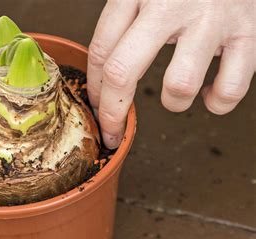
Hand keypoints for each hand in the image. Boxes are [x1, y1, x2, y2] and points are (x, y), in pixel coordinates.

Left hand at [87, 0, 254, 148]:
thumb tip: (103, 69)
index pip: (100, 49)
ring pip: (178, 86)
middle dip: (113, 112)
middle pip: (123, 71)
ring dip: (173, 104)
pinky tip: (211, 92)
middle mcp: (170, 5)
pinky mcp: (249, 33)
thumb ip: (125, 16)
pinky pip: (230, 88)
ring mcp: (211, 20)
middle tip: (112, 130)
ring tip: (175, 97)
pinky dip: (218, 101)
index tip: (96, 105)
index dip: (94, 86)